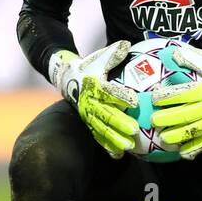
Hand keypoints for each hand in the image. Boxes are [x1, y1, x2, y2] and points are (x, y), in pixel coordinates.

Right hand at [48, 41, 138, 158]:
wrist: (66, 77)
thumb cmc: (89, 66)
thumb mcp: (99, 58)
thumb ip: (113, 54)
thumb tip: (126, 45)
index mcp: (94, 85)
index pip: (109, 91)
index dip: (120, 95)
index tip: (134, 100)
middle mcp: (90, 102)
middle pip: (106, 114)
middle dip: (120, 123)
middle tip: (134, 130)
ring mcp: (88, 114)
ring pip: (102, 129)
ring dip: (115, 138)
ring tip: (129, 146)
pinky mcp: (88, 122)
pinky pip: (97, 136)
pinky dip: (107, 146)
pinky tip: (118, 155)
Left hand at [149, 45, 201, 159]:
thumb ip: (193, 59)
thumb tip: (174, 53)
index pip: (185, 94)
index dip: (169, 96)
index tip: (154, 98)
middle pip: (188, 114)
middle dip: (169, 118)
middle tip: (153, 120)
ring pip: (195, 129)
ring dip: (178, 135)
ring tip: (164, 139)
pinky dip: (195, 148)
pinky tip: (182, 153)